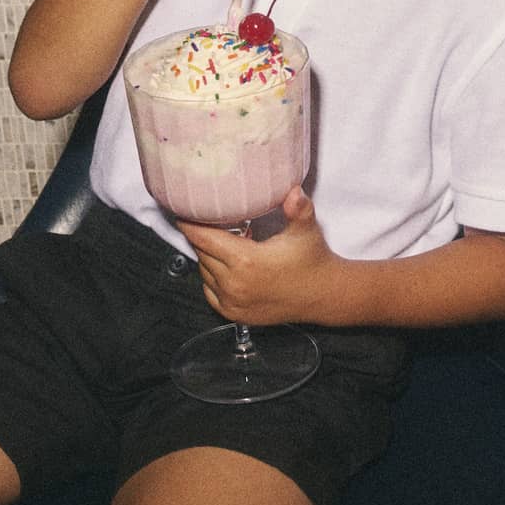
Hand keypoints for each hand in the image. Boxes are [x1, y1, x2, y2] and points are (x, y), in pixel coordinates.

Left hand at [179, 187, 333, 325]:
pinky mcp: (234, 313)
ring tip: (227, 243)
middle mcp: (234, 283)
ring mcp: (232, 301)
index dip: (190, 224)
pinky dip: (212, 277)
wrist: (322, 294)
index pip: (203, 239)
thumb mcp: (306, 230)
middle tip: (213, 221)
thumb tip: (293, 191)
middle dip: (203, 237)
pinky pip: (210, 290)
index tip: (181, 211)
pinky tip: (228, 266)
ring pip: (204, 272)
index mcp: (246, 261)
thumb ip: (298, 208)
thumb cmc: (312, 260)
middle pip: (202, 253)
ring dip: (209, 256)